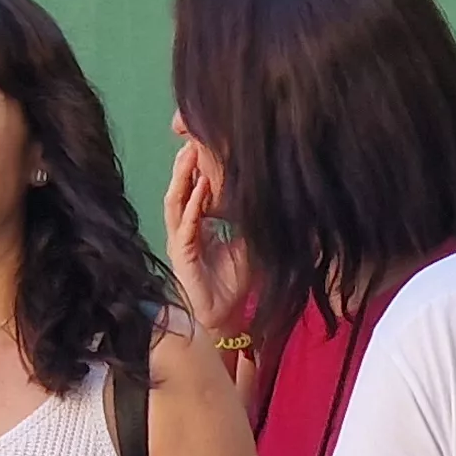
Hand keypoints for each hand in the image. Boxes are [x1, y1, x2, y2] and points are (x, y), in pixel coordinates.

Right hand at [163, 134, 252, 342]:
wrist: (224, 317)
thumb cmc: (234, 284)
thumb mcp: (250, 244)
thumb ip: (254, 223)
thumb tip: (278, 199)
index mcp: (198, 226)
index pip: (194, 190)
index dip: (198, 168)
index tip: (209, 144)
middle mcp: (185, 230)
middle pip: (181, 189)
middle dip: (186, 164)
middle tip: (194, 137)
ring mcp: (180, 241)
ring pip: (176, 202)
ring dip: (183, 178)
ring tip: (190, 154)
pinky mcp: (181, 255)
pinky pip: (186, 226)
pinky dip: (194, 205)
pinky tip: (201, 187)